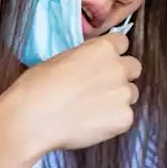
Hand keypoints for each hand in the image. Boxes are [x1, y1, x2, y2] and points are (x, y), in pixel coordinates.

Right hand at [3, 34, 140, 154]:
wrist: (33, 118)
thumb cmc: (38, 86)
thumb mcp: (61, 59)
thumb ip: (85, 59)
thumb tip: (89, 67)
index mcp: (103, 48)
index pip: (122, 43)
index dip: (112, 54)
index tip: (101, 64)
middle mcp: (119, 68)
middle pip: (133, 68)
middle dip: (121, 75)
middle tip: (100, 88)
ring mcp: (124, 95)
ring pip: (131, 94)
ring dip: (118, 98)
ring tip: (93, 109)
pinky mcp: (124, 119)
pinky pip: (125, 117)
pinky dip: (112, 121)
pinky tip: (91, 124)